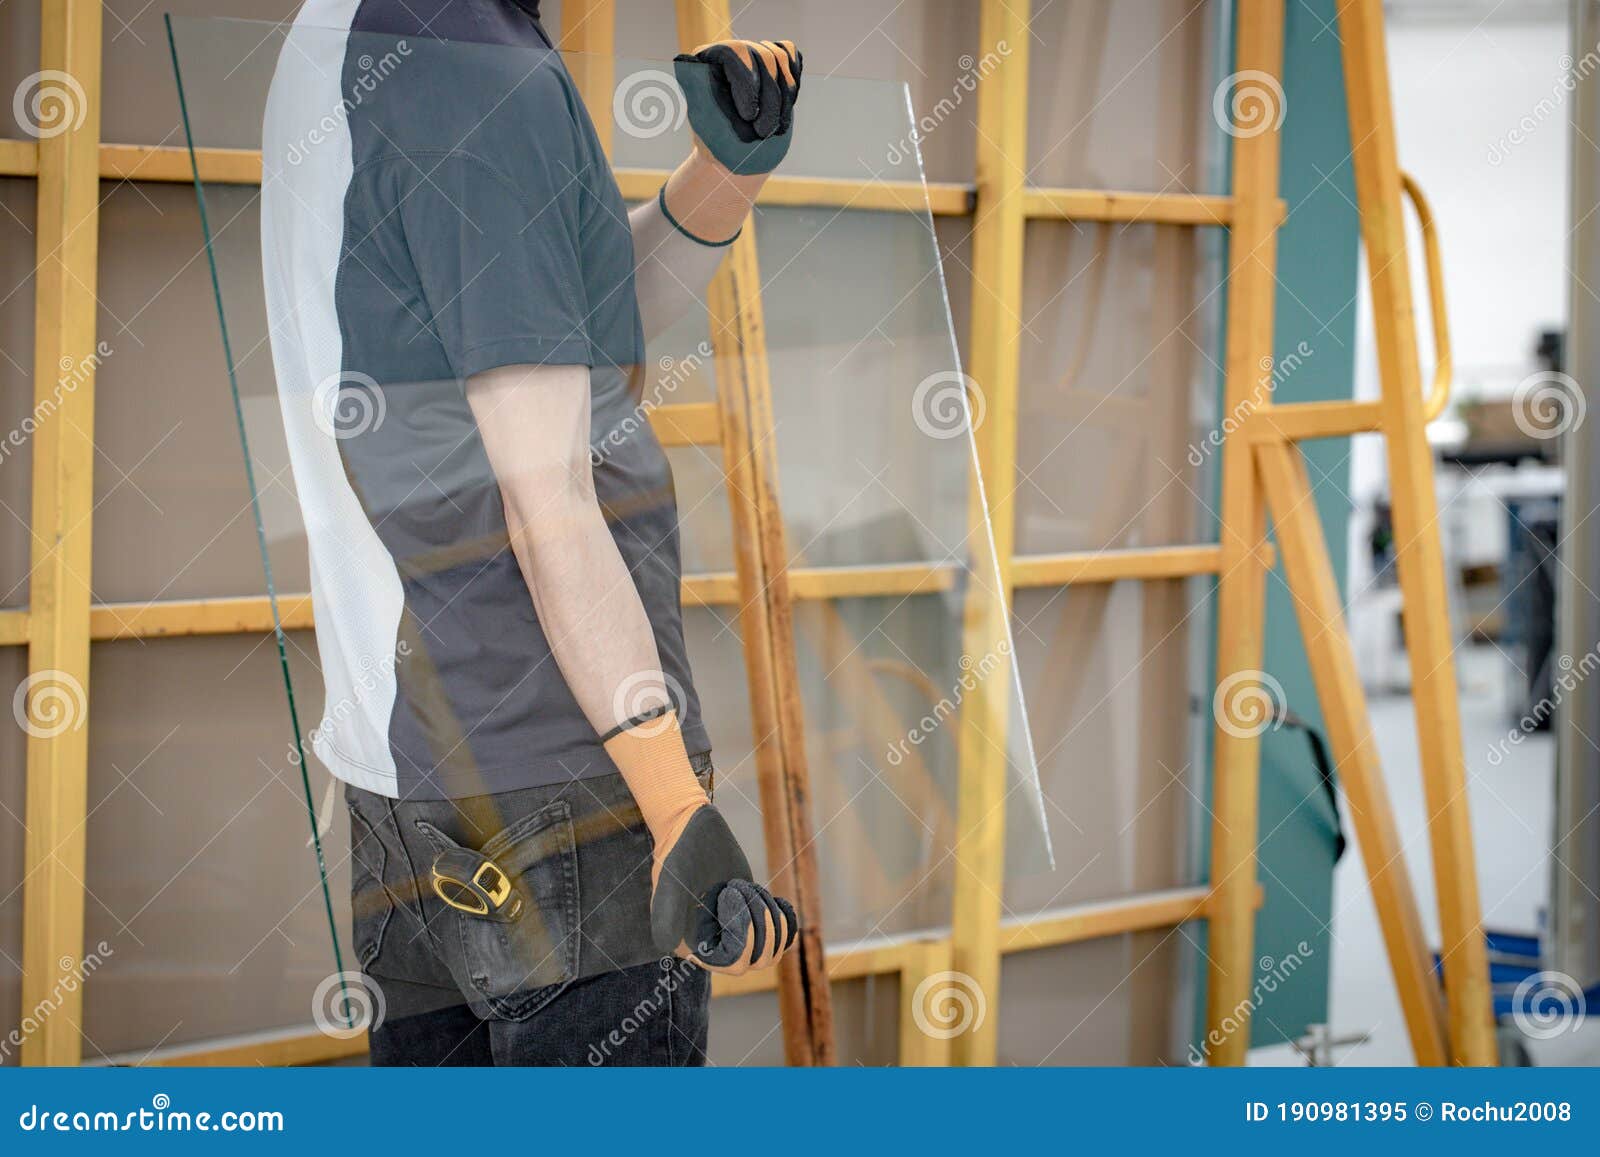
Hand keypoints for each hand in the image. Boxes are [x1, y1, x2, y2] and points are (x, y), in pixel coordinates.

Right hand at [649, 802, 797, 974]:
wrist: (692, 831)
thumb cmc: (679, 854)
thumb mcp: (671, 882)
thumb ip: (666, 914)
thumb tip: (667, 946)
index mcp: (694, 948)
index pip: (735, 964)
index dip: (744, 935)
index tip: (729, 894)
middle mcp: (715, 948)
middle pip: (759, 961)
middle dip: (760, 923)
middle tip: (740, 887)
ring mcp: (736, 935)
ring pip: (772, 951)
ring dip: (770, 918)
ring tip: (749, 888)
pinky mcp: (752, 919)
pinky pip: (782, 938)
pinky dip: (785, 921)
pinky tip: (775, 900)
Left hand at [673, 39, 802, 174]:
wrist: (732, 154)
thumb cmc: (714, 143)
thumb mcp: (705, 126)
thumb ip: (703, 98)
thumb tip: (686, 61)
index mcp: (705, 60)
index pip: (732, 52)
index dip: (747, 82)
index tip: (749, 116)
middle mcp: (729, 51)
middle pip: (762, 55)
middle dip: (770, 97)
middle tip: (763, 132)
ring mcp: (752, 55)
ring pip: (779, 57)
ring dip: (785, 94)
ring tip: (776, 128)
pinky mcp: (772, 63)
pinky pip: (789, 53)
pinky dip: (793, 76)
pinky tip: (787, 103)